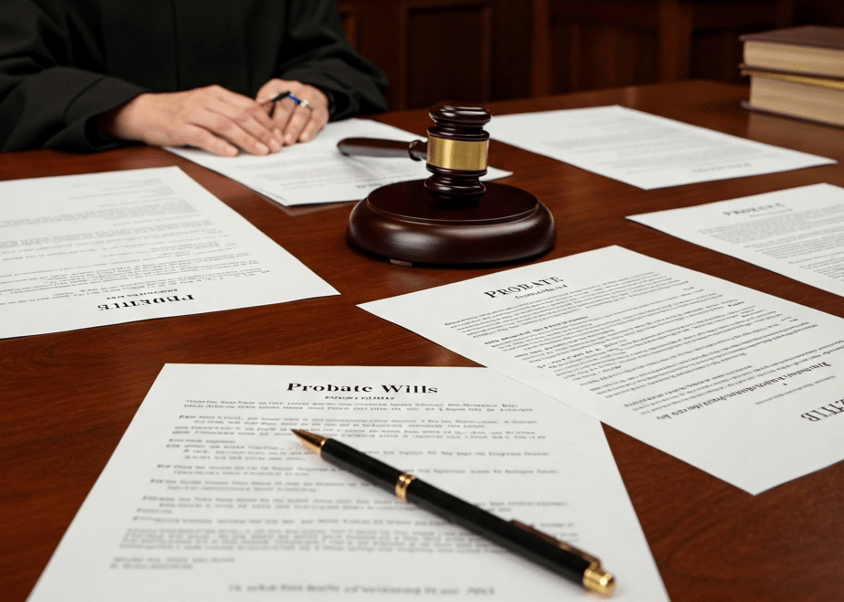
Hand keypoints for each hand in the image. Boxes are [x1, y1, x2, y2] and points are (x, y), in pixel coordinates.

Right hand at [96, 85, 282, 155]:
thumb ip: (227, 113)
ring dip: (247, 139)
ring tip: (260, 151)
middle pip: (241, 115)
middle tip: (275, 147)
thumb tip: (256, 126)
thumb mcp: (205, 106)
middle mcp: (205, 100)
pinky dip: (219, 145)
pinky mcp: (180, 128)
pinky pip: (203, 136)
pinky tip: (231, 153)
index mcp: (215, 94)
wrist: (143, 112)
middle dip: (261, 133)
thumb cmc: (178, 112)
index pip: (247, 106)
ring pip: (226, 125)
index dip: (265, 121)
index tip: (278, 136)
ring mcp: (192, 113)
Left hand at [256, 79, 328, 145]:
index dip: (265, 111)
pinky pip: (316, 119)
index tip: (260, 125)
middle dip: (279, 123)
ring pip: (301, 113)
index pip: (269, 97)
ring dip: (293, 128)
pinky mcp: (320, 109)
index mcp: (277, 86)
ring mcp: (308, 98)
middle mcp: (294, 89)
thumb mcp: (270, 100)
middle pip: (285, 105)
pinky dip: (309, 129)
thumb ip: (261, 109)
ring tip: (288, 141)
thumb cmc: (285, 104)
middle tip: (274, 139)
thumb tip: (252, 122)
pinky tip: (303, 138)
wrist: (311, 96)